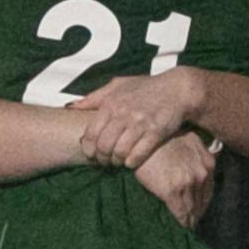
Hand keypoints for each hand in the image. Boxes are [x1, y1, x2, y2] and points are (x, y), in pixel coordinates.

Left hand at [70, 68, 196, 167]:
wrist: (178, 89)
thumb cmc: (145, 88)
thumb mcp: (118, 86)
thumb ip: (94, 97)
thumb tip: (70, 107)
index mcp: (110, 104)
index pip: (90, 134)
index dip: (88, 149)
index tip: (90, 154)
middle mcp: (123, 114)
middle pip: (103, 146)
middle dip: (101, 158)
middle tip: (104, 162)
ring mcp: (140, 124)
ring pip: (119, 152)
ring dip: (116, 162)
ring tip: (117, 162)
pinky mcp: (156, 133)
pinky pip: (138, 155)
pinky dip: (131, 162)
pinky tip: (131, 162)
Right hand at [133, 131, 215, 228]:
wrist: (142, 137)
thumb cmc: (160, 138)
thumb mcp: (187, 140)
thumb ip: (198, 152)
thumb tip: (205, 160)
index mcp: (208, 162)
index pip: (208, 190)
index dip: (201, 202)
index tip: (196, 210)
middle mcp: (202, 173)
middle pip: (202, 201)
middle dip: (196, 212)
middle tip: (190, 222)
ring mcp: (189, 182)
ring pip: (192, 208)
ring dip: (189, 219)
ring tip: (185, 227)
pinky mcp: (173, 190)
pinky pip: (181, 212)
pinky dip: (181, 221)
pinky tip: (179, 227)